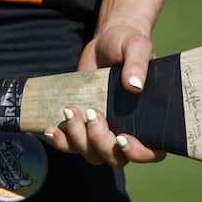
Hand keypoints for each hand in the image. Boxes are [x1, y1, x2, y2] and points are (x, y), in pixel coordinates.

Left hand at [44, 24, 165, 166]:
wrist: (104, 44)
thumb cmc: (127, 44)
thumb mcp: (136, 47)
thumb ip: (138, 64)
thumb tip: (135, 86)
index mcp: (150, 120)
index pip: (150, 151)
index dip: (137, 152)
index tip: (121, 137)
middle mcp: (127, 131)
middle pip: (114, 157)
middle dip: (99, 140)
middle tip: (91, 112)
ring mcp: (103, 132)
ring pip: (91, 154)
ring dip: (77, 138)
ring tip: (69, 109)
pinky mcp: (82, 128)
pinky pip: (71, 146)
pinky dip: (60, 141)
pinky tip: (51, 128)